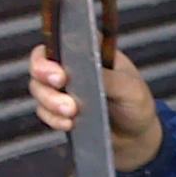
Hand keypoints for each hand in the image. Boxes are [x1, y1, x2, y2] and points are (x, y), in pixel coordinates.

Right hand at [28, 45, 163, 171]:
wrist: (136, 137)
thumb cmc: (136, 104)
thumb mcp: (130, 88)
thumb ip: (109, 79)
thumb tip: (89, 72)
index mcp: (89, 49)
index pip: (59, 39)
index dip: (52, 52)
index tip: (59, 71)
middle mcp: (71, 66)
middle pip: (40, 63)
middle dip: (44, 76)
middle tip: (61, 86)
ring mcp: (63, 89)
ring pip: (39, 88)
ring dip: (49, 100)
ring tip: (71, 112)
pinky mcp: (59, 111)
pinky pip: (44, 112)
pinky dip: (52, 118)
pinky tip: (69, 124)